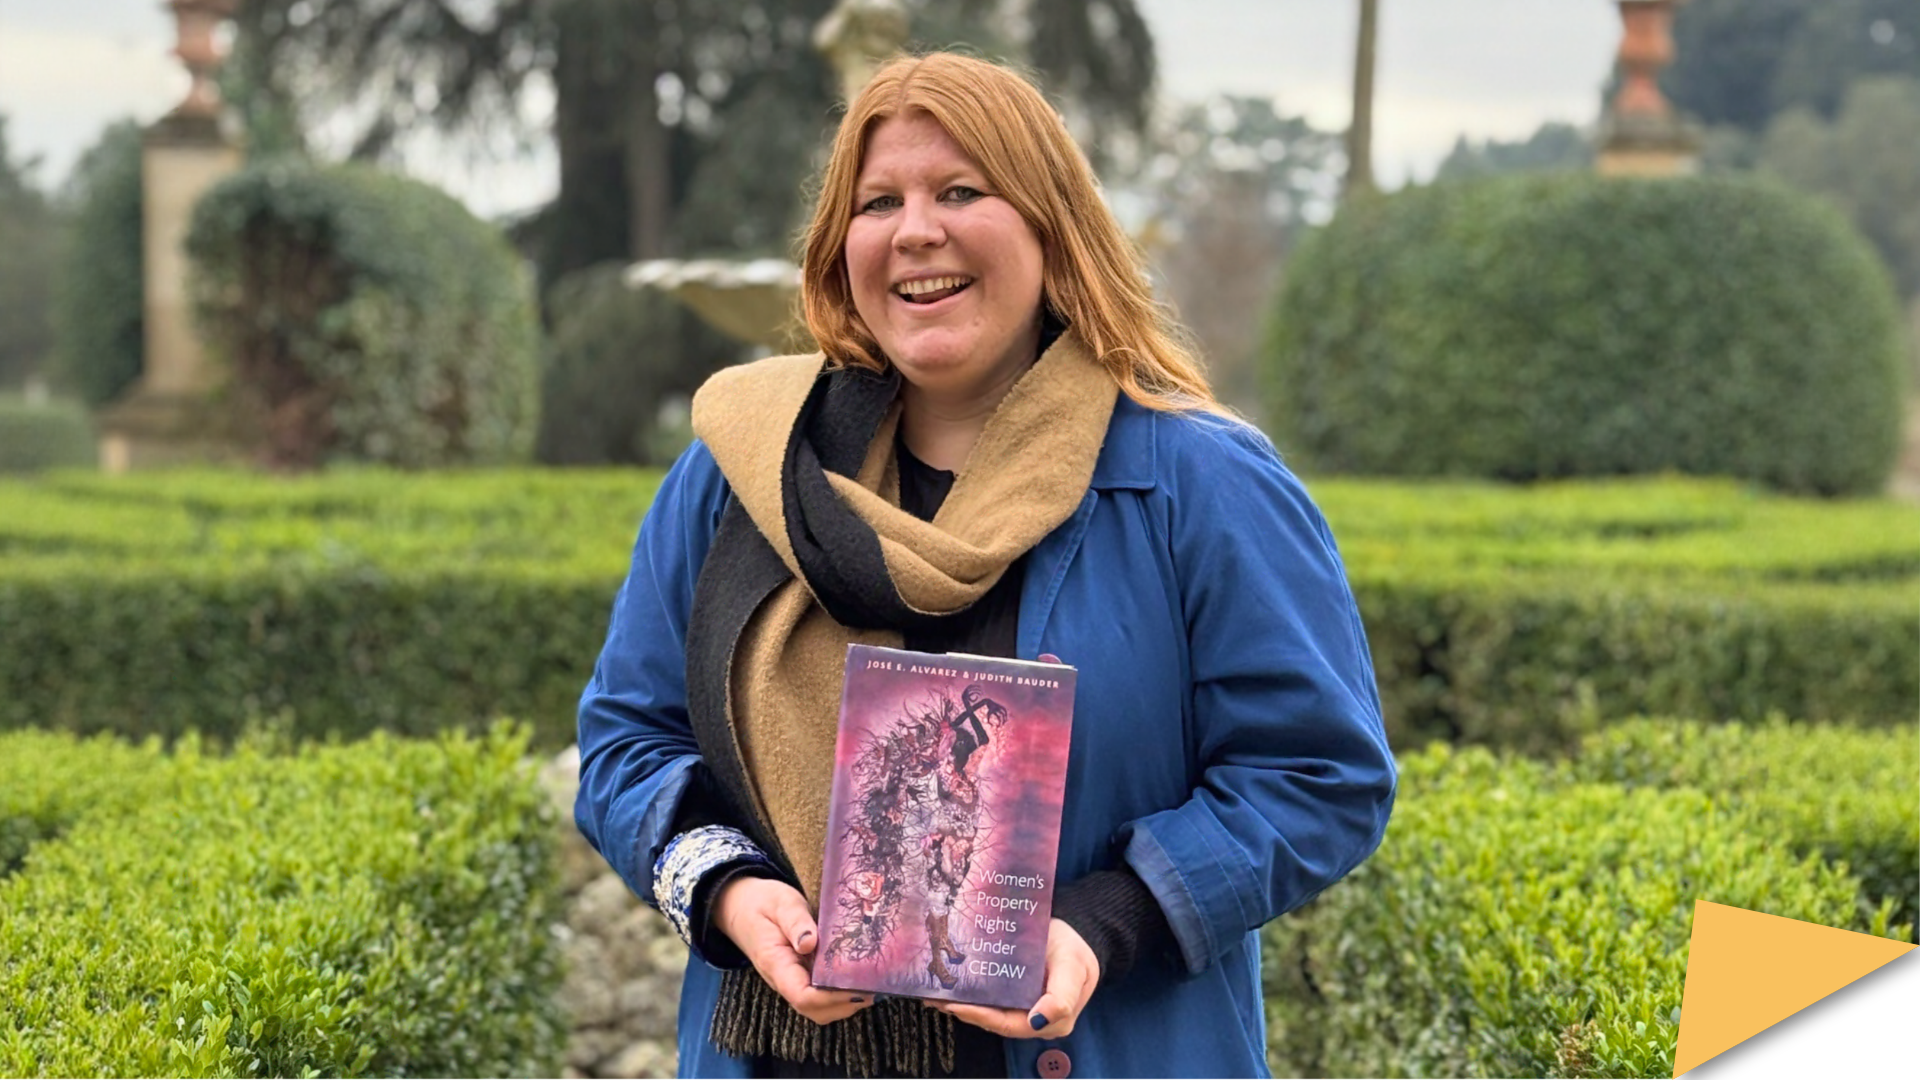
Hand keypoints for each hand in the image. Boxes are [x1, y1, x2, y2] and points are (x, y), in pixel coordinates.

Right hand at [711, 876, 871, 1024]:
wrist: (739, 906)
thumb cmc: (762, 903)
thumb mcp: (780, 902)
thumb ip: (796, 922)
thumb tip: (810, 943)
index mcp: (776, 964)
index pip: (803, 997)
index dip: (832, 998)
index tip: (858, 986)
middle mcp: (782, 979)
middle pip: (814, 1010)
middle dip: (845, 1005)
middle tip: (874, 986)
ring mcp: (790, 980)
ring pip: (818, 1008)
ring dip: (844, 1002)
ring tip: (869, 983)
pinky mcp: (797, 976)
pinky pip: (818, 995)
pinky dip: (838, 994)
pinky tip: (856, 977)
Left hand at [931, 918, 1099, 1038]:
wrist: (1076, 933)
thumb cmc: (1074, 949)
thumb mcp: (1074, 966)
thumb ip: (1062, 995)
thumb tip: (1038, 1020)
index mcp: (1051, 1019)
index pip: (1009, 1024)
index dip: (981, 1016)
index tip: (958, 1005)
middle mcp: (1033, 1019)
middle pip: (993, 1020)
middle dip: (963, 1009)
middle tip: (937, 997)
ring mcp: (1020, 1007)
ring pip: (986, 1010)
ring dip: (960, 1002)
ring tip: (935, 991)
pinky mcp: (1011, 995)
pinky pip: (987, 998)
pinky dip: (967, 992)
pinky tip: (948, 985)